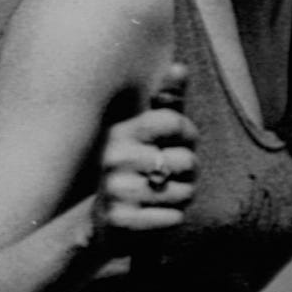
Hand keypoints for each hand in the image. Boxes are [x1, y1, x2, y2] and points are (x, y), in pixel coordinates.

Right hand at [96, 63, 195, 234]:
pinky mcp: (123, 220)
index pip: (172, 120)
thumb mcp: (145, 136)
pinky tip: (154, 215)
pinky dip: (172, 219)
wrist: (101, 224)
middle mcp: (115, 158)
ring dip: (182, 197)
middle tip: (171, 177)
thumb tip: (181, 67)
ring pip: (184, 191)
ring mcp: (117, 190)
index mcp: (120, 132)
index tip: (183, 142)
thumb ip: (165, 103)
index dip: (189, 133)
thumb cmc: (133, 172)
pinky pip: (174, 217)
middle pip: (186, 160)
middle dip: (189, 173)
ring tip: (162, 196)